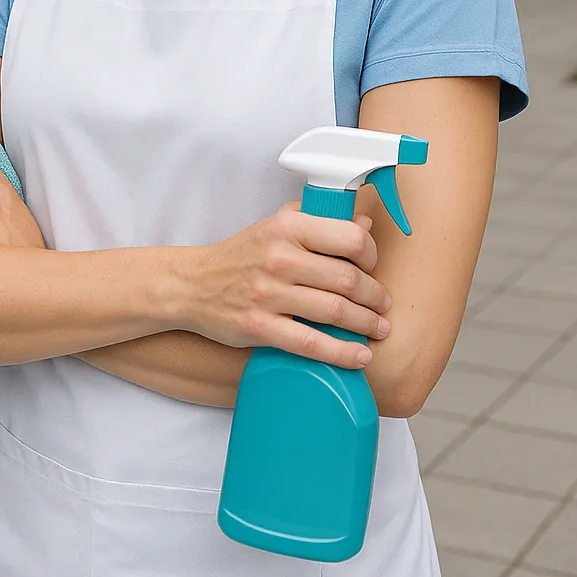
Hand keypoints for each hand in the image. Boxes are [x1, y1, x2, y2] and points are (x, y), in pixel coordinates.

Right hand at [182, 203, 390, 369]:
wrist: (193, 285)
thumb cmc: (242, 254)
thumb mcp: (277, 225)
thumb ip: (320, 221)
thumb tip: (366, 225)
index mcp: (287, 227)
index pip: (349, 238)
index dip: (371, 255)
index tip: (374, 267)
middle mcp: (279, 257)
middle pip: (347, 279)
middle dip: (375, 296)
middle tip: (383, 305)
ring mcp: (268, 294)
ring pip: (334, 311)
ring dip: (365, 324)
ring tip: (378, 328)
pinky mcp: (259, 327)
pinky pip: (310, 343)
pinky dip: (341, 353)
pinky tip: (360, 356)